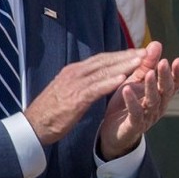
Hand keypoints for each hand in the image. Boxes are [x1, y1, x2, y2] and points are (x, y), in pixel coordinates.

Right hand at [24, 48, 146, 145]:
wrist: (33, 125)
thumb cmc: (51, 111)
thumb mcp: (67, 91)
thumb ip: (80, 83)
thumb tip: (94, 78)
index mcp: (74, 71)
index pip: (101, 59)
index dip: (120, 55)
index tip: (136, 52)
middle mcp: (75, 73)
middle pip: (105, 61)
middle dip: (126, 56)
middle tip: (145, 51)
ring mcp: (75, 85)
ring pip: (103, 71)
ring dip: (123, 65)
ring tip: (139, 61)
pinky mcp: (75, 99)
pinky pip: (95, 88)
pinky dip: (109, 83)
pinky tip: (122, 80)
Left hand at [98, 41, 178, 158]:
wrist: (113, 132)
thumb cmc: (127, 104)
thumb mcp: (136, 80)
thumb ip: (147, 64)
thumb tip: (157, 43)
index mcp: (161, 95)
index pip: (175, 83)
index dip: (178, 73)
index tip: (178, 60)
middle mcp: (159, 106)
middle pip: (167, 90)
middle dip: (166, 76)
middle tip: (164, 62)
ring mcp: (148, 117)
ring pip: (153, 101)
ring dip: (151, 87)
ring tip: (149, 74)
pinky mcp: (134, 125)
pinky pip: (135, 113)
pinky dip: (132, 101)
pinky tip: (126, 90)